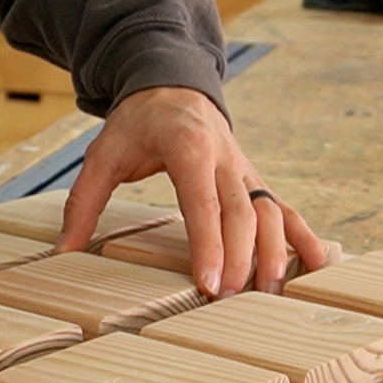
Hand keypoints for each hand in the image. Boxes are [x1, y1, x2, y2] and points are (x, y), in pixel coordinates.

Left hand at [55, 87, 326, 295]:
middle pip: (242, 211)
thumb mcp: (102, 155)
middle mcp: (225, 156)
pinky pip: (285, 209)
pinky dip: (304, 237)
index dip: (208, 242)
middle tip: (229, 298)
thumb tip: (64, 250)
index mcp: (188, 145)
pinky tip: (318, 266)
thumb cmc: (137, 123)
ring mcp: (246, 167)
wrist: (173, 84)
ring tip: (272, 293)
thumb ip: (83, 202)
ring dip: (275, 252)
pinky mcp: (255, 179)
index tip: (208, 281)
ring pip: (271, 211)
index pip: (201, 199)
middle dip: (240, 257)